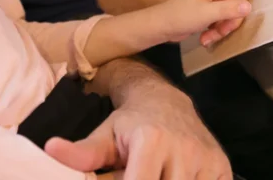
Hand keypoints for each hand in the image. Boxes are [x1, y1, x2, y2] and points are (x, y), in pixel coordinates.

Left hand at [46, 86, 232, 179]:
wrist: (166, 100)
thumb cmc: (129, 123)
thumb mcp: (104, 135)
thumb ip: (81, 153)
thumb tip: (48, 149)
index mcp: (151, 140)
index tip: (120, 179)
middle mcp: (184, 149)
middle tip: (137, 172)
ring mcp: (207, 160)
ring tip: (155, 174)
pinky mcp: (223, 168)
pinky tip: (174, 178)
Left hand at [153, 0, 272, 46]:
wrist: (159, 27)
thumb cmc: (179, 16)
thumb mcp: (205, 14)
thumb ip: (227, 10)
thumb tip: (249, 7)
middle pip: (238, 2)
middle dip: (232, 20)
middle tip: (220, 31)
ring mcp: (211, 3)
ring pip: (230, 14)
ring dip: (222, 29)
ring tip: (209, 38)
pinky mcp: (207, 14)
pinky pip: (221, 21)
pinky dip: (216, 32)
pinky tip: (205, 39)